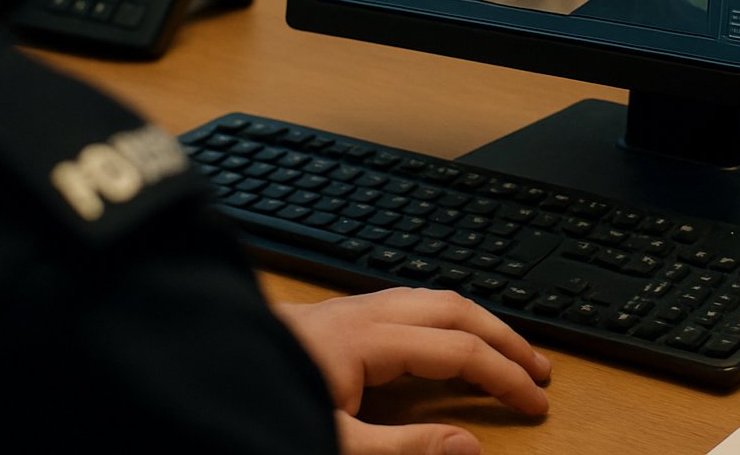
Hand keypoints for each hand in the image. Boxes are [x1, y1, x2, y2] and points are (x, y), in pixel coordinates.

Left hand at [275, 287, 550, 454]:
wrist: (199, 369)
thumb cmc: (261, 404)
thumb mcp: (333, 443)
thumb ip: (404, 448)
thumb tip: (467, 447)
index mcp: (368, 339)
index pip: (459, 350)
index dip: (505, 376)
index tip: (536, 404)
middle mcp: (364, 312)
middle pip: (456, 310)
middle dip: (505, 338)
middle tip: (541, 372)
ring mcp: (350, 308)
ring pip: (434, 299)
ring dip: (478, 322)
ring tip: (507, 351)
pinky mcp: (338, 314)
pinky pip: (410, 302)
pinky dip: (446, 317)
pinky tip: (447, 336)